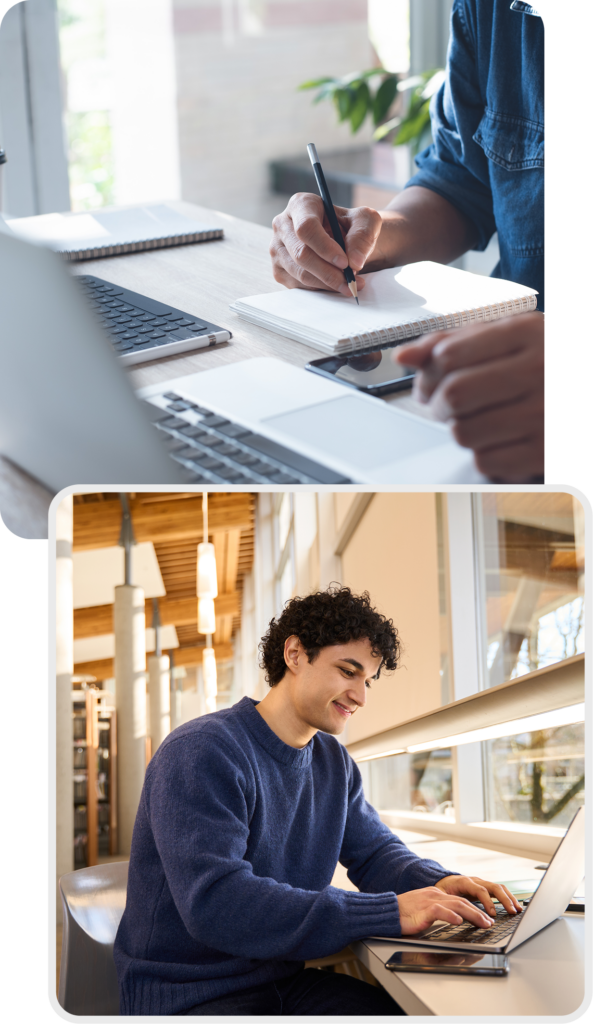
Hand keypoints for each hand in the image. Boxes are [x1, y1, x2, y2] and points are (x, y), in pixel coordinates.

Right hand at [270, 193, 381, 295]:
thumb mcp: (366, 222)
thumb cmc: (352, 228)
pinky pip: (299, 286)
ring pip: (300, 273)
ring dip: (327, 283)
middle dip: (328, 271)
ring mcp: (277, 249)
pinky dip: (321, 289)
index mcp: (301, 205)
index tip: (345, 262)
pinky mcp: (280, 270)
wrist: (345, 243)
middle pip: (300, 254)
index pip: (306, 227)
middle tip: (351, 280)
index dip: (325, 247)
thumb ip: (362, 236)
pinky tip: (336, 285)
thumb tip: (354, 261)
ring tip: (350, 284)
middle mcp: (283, 225)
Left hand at [394, 312, 543, 481]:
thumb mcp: (512, 335)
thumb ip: (456, 340)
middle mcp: (538, 370)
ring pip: (464, 432)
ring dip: (459, 430)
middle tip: (445, 406)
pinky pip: (485, 460)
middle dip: (438, 404)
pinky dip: (482, 453)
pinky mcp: (545, 450)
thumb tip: (405, 357)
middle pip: (455, 395)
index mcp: (527, 333)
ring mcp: (544, 413)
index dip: (429, 372)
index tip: (430, 382)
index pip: (450, 354)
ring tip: (477, 420)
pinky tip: (499, 439)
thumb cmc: (550, 361)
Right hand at [397, 875, 521, 935]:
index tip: (486, 919)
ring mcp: (429, 901)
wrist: (387, 911)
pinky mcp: (422, 909)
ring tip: (482, 923)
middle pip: (462, 902)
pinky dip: (450, 915)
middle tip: (490, 923)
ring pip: (456, 905)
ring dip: (472, 915)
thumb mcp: (425, 911)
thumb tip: (455, 920)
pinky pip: (439, 911)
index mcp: (436, 895)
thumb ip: (439, 912)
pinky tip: (458, 921)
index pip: (460, 900)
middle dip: (479, 913)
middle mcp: (435, 895)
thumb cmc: (404, 914)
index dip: (475, 909)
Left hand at [434, 875, 522, 918]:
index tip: (493, 914)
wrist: (442, 880)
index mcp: (464, 882)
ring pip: (499, 887)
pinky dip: (508, 897)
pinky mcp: (485, 887)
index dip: (488, 902)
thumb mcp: (441, 896)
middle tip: (512, 912)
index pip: (480, 890)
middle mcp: (475, 881)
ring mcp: (481, 883)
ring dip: (509, 898)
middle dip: (504, 899)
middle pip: (494, 887)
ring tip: (517, 910)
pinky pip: (499, 890)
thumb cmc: (442, 889)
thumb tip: (453, 915)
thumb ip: (448, 904)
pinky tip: (514, 907)